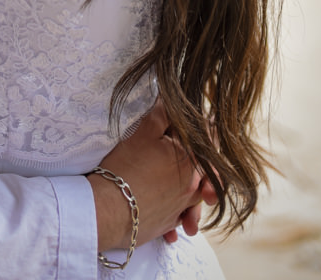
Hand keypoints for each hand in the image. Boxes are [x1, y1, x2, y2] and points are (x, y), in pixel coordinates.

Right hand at [89, 100, 204, 251]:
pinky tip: (161, 204)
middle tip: (180, 147)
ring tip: (172, 179)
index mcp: (192, 160)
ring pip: (195, 193)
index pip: (210, 139)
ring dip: (188, 185)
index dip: (204, 127)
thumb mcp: (143, 133)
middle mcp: (194, 185)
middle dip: (197, 156)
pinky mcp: (170, 223)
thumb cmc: (126, 168)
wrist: (109, 210)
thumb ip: (161, 114)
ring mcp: (183, 207)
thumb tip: (169, 98)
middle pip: (206, 167)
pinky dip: (175, 210)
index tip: (197, 122)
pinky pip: (180, 215)